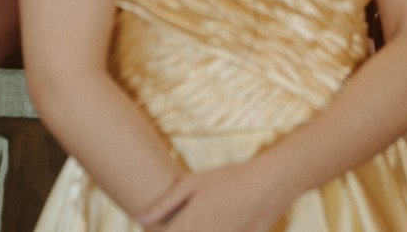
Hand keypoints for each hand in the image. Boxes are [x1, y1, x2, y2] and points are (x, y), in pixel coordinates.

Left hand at [134, 163, 288, 231]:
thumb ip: (163, 204)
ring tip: (206, 217)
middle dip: (180, 229)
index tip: (160, 227)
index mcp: (185, 226)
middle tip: (191, 217)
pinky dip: (217, 230)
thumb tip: (138, 219)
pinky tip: (221, 221)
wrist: (269, 185)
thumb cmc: (229, 179)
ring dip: (198, 229)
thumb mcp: (193, 183)